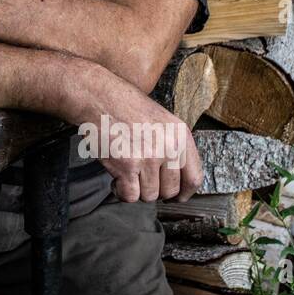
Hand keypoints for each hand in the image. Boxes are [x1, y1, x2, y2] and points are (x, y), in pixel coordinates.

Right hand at [74, 79, 202, 203]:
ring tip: (127, 173)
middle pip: (170, 191)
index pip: (194, 178)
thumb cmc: (125, 107)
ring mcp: (149, 157)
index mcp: (180, 135)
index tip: (177, 197)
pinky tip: (116, 179)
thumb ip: (173, 146)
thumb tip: (177, 178)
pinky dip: (120, 192)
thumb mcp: (162, 120)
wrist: (99, 98)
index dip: (184, 193)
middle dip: (154, 190)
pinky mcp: (127, 166)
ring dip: (136, 189)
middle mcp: (169, 147)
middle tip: (141, 179)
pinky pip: (130, 196)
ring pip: (149, 196)